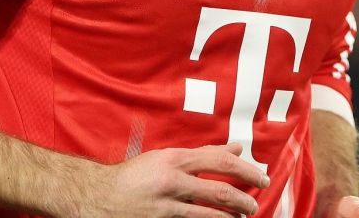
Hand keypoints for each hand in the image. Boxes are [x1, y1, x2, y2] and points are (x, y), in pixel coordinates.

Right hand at [63, 142, 269, 217]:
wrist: (97, 195)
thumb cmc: (135, 175)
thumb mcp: (167, 158)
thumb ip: (203, 154)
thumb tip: (236, 147)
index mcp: (175, 158)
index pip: (220, 160)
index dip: (245, 169)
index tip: (261, 177)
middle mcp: (172, 179)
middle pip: (219, 189)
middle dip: (244, 197)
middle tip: (257, 202)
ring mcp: (166, 204)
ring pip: (210, 212)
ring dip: (232, 216)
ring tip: (245, 216)